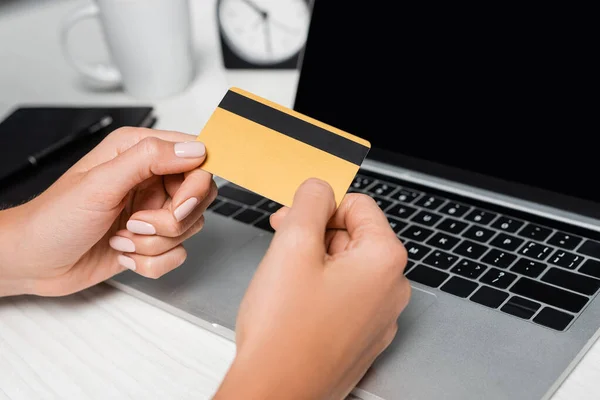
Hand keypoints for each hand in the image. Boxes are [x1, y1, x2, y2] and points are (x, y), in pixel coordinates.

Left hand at [0, 127, 215, 296]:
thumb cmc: (54, 218)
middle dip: (173, 219)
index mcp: (139, 152)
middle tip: (139, 222)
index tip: (180, 204)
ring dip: (154, 242)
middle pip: (200, 196)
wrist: (34, 261)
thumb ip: (149, 159)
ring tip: (122, 237)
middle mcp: (150, 178)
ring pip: (189, 228)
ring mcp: (153, 210)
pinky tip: (123, 251)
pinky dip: (150, 261)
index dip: (196, 184)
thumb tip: (195, 150)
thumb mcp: (100, 183)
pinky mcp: (152, 240)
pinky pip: (177, 254)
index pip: (196, 158)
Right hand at [214, 179, 410, 399]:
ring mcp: (380, 317)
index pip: (360, 205)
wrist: (275, 393)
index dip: (323, 203)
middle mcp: (391, 289)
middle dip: (317, 233)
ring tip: (285, 280)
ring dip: (316, 261)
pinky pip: (346, 297)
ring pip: (348, 267)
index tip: (297, 213)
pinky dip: (321, 290)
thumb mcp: (292, 245)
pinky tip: (295, 304)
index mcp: (384, 260)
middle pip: (355, 236)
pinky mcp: (363, 337)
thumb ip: (309, 202)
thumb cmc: (284, 332)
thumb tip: (319, 187)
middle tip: (283, 243)